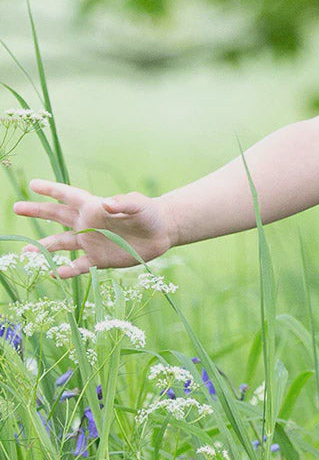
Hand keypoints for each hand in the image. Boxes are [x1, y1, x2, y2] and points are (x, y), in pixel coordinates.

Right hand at [12, 179, 175, 278]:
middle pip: (57, 216)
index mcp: (93, 207)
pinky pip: (78, 266)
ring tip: (26, 251)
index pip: (68, 196)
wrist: (160, 234)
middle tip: (16, 207)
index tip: (33, 185)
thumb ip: (124, 203)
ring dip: (44, 247)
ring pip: (62, 243)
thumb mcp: (139, 206)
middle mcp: (87, 224)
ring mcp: (91, 242)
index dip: (51, 190)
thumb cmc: (149, 214)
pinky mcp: (99, 259)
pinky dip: (67, 271)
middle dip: (37, 211)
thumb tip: (107, 204)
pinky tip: (54, 274)